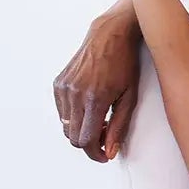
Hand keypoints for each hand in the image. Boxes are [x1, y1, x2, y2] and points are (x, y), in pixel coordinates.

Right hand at [52, 7, 142, 161]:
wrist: (111, 34)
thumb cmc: (125, 63)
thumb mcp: (129, 97)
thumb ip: (118, 127)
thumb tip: (109, 151)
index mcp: (95, 99)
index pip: (86, 141)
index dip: (95, 153)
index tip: (104, 155)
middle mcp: (75, 94)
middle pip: (73, 137)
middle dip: (89, 143)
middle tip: (105, 135)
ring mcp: (64, 88)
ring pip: (66, 126)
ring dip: (81, 129)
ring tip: (99, 119)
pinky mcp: (58, 83)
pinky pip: (61, 112)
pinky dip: (73, 116)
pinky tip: (88, 107)